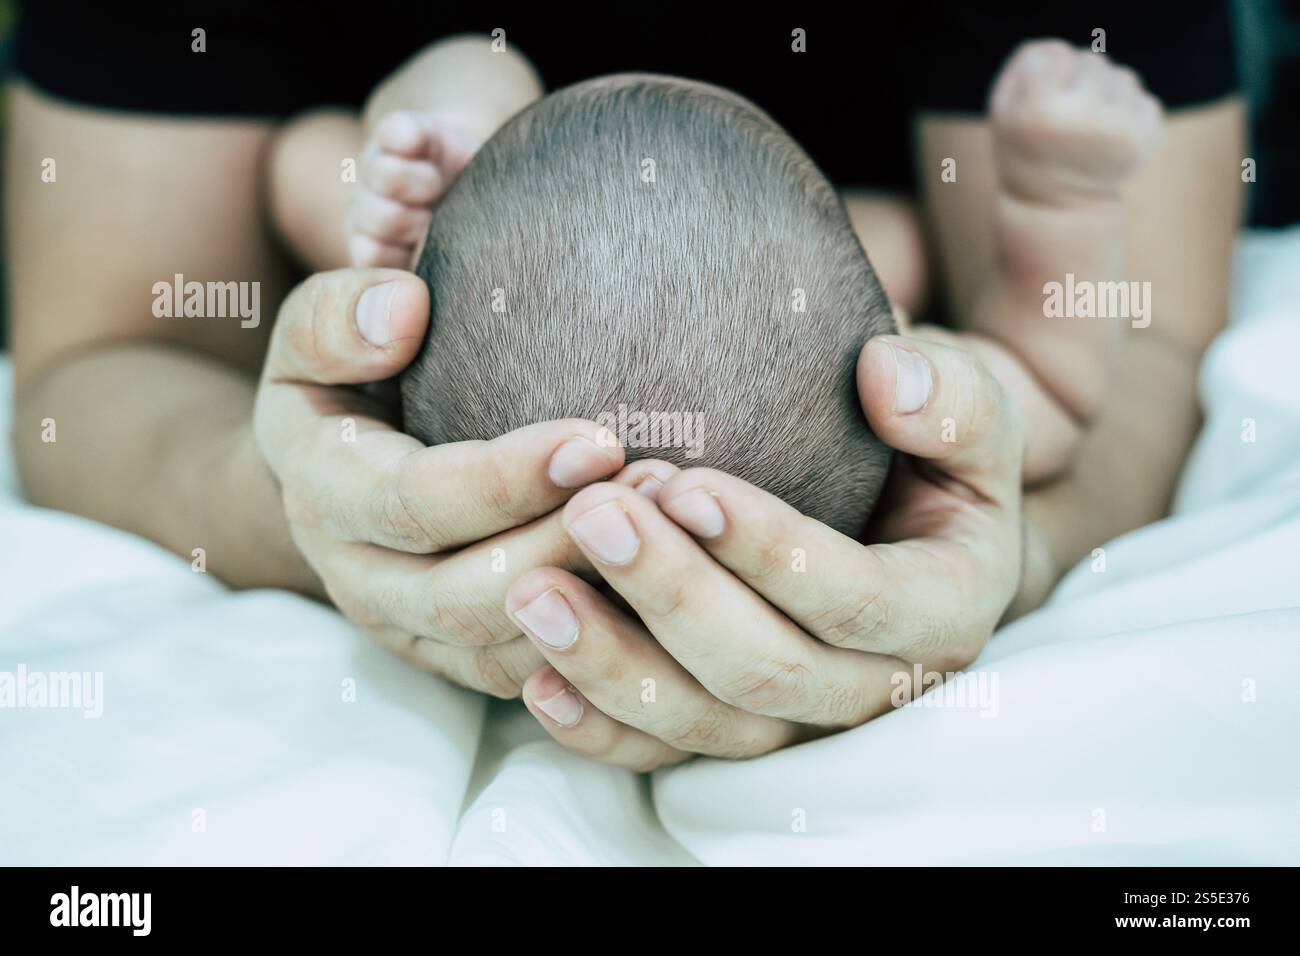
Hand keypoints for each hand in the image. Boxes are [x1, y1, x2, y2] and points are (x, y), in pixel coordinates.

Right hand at [253, 268, 639, 696]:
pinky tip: (665, 591)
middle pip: (467, 593)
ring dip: (597, 597)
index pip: (414, 502)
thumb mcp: (315, 336)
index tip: (596, 442)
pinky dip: (599, 643)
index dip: (504, 480)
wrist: (336, 473)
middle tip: (656, 489)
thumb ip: (337, 317)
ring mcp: (411, 631)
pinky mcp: (459, 659)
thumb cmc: (345, 380)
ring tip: (678, 532)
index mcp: (323, 494)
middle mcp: (361, 579)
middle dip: (568, 545)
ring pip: (509, 646)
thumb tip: (402, 307)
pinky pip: (534, 673)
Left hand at [504, 335, 1026, 768]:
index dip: (770, 550)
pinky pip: (663, 753)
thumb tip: (887, 375)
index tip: (683, 485)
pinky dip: (599, 728)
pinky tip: (535, 682)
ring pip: (705, 725)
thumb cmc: (930, 458)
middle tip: (591, 516)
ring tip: (533, 594)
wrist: (908, 524)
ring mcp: (798, 725)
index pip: (856, 598)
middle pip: (767, 671)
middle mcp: (872, 687)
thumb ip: (951, 399)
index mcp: (943, 613)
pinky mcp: (737, 735)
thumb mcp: (972, 420)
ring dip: (614, 665)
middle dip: (673, 596)